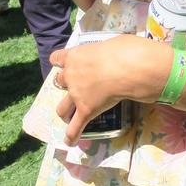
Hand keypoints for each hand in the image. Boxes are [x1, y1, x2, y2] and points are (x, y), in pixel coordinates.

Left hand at [50, 36, 169, 145]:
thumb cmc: (124, 50)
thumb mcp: (110, 43)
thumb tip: (111, 55)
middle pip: (59, 82)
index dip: (60, 61)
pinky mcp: (85, 110)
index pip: (57, 58)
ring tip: (71, 114)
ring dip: (66, 110)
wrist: (128, 68)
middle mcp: (71, 75)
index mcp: (75, 56)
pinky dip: (71, 136)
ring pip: (62, 107)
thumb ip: (103, 52)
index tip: (64, 63)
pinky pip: (74, 127)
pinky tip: (70, 142)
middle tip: (80, 85)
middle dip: (67, 84)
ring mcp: (76, 95)